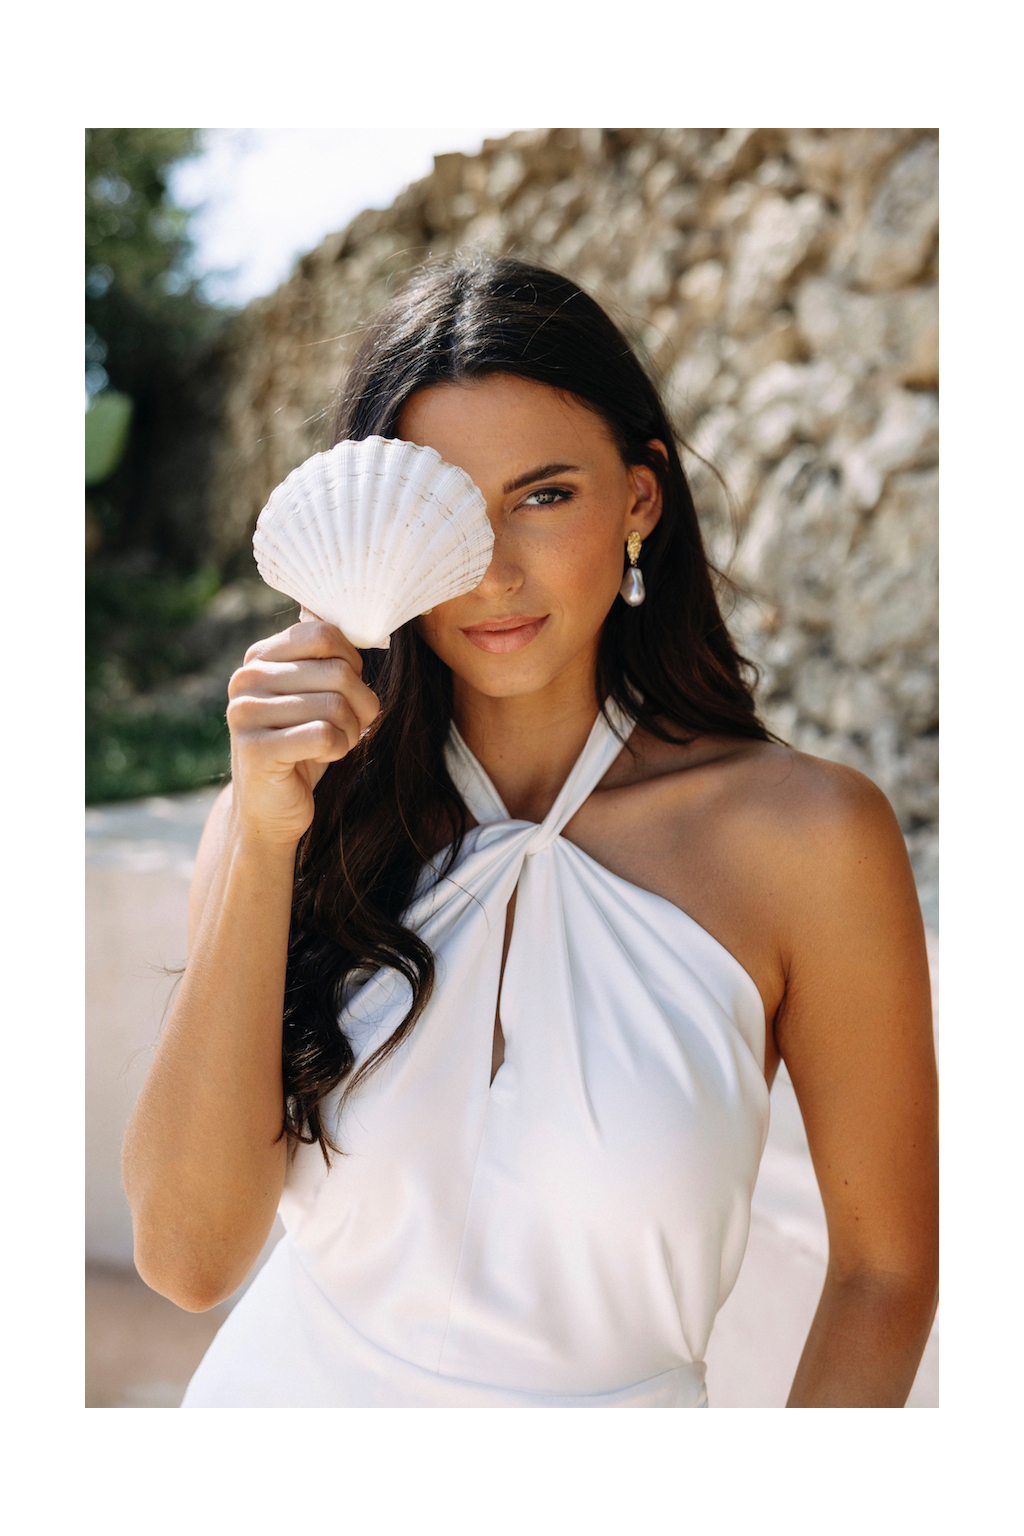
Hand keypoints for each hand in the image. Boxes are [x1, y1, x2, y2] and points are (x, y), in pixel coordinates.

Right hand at [225, 619, 379, 846]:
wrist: (268, 809)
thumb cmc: (301, 747)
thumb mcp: (313, 696)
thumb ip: (327, 660)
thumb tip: (359, 620)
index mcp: (259, 657)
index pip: (323, 634)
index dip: (352, 662)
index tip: (348, 690)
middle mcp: (246, 679)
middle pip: (338, 671)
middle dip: (361, 705)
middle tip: (350, 727)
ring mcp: (246, 714)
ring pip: (336, 706)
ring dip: (351, 732)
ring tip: (334, 745)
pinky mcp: (256, 750)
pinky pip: (325, 736)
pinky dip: (338, 750)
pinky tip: (322, 758)